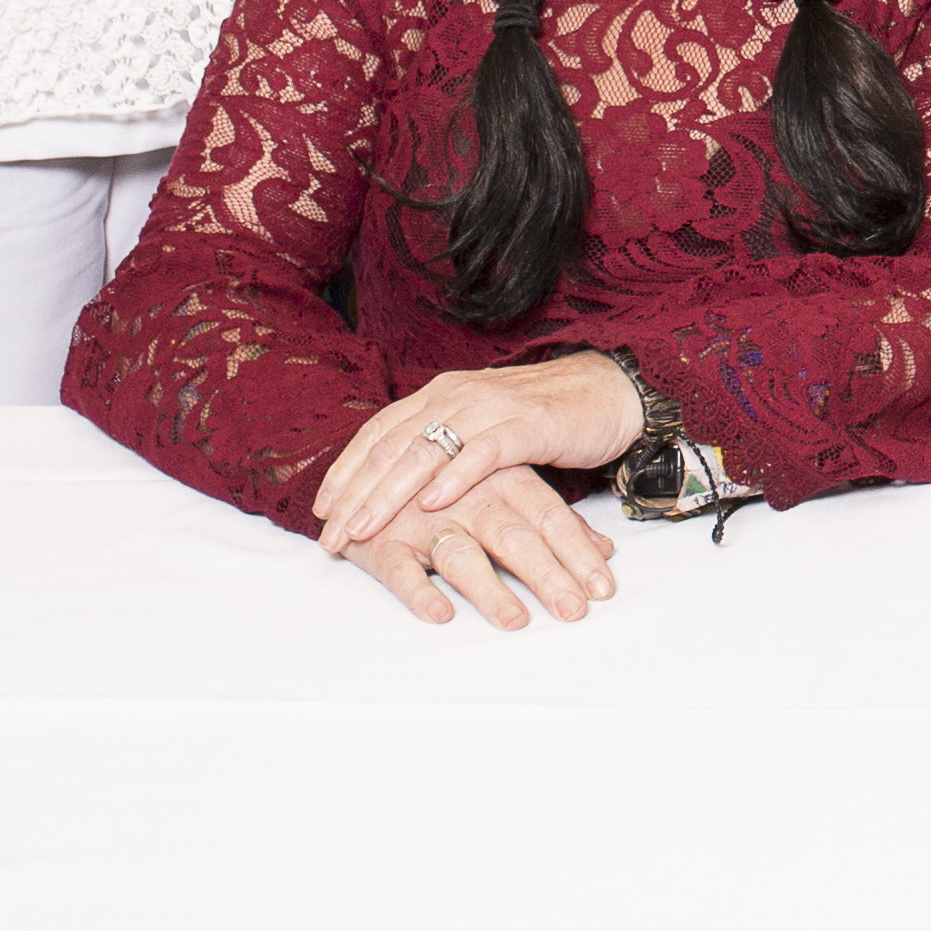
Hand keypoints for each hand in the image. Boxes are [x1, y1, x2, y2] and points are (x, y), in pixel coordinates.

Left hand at [314, 351, 648, 555]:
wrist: (609, 393)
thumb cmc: (543, 418)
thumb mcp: (481, 428)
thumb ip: (443, 446)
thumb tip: (397, 487)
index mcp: (442, 393)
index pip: (378, 431)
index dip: (346, 471)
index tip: (321, 511)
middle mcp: (458, 394)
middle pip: (392, 445)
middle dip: (356, 495)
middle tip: (331, 537)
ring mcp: (492, 407)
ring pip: (426, 449)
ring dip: (389, 494)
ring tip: (363, 528)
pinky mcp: (529, 425)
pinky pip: (483, 453)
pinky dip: (453, 478)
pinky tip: (430, 503)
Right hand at [336, 463, 615, 628]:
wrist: (373, 467)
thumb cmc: (454, 485)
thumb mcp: (508, 489)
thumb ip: (554, 519)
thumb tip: (605, 549)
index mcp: (502, 478)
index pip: (548, 516)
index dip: (576, 552)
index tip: (602, 589)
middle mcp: (467, 497)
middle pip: (512, 537)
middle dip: (545, 575)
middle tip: (572, 611)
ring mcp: (423, 519)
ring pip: (460, 555)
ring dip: (488, 589)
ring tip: (515, 621)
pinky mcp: (382, 541)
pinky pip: (399, 569)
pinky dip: (418, 591)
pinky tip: (441, 614)